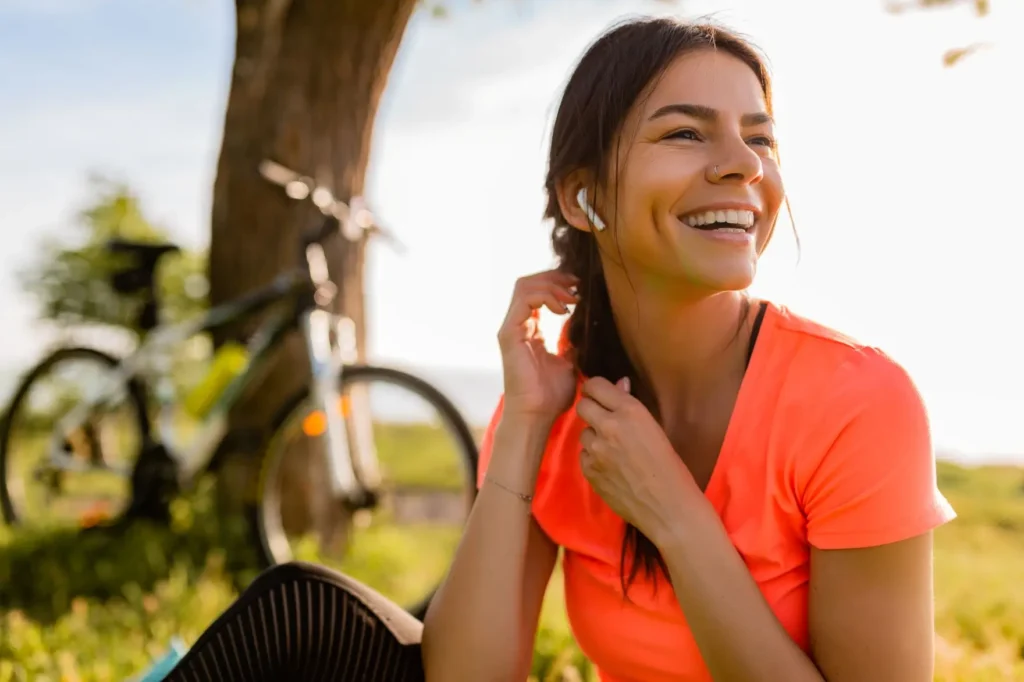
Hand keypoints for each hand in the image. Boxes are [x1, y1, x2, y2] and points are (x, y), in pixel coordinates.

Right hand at [497, 270, 579, 423]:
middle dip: (555, 277)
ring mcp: (512, 328)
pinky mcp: (509, 333)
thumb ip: (571, 342)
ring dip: (552, 285)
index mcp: (530, 329)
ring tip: (572, 298)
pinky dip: (546, 296)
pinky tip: (563, 309)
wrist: (538, 414)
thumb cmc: (551, 395)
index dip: (559, 283)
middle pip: (530, 282)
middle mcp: (518, 325)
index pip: (538, 291)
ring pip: (525, 285)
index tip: (581, 288)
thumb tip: (584, 328)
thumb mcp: (569, 362)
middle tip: (577, 285)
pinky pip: (525, 300)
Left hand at [576, 376, 697, 540]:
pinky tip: (611, 468)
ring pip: (583, 432)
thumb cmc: (671, 467)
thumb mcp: (655, 428)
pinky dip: (593, 458)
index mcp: (630, 411)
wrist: (669, 507)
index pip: (595, 385)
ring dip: (594, 437)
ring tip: (613, 451)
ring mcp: (596, 449)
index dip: (595, 389)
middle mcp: (609, 426)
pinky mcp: (588, 470)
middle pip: (582, 405)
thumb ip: (630, 407)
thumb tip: (619, 384)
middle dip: (591, 410)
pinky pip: (584, 455)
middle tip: (603, 420)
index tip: (598, 395)